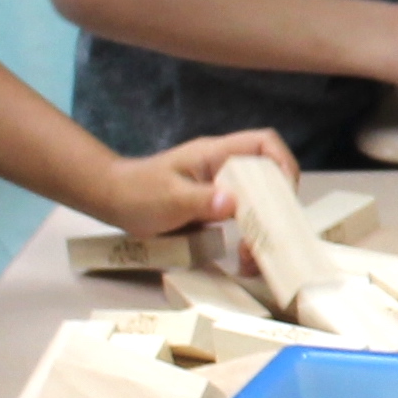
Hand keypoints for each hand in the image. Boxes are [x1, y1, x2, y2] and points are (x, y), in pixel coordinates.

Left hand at [93, 128, 292, 235]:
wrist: (112, 198)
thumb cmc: (136, 192)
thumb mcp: (168, 199)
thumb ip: (201, 200)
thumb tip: (234, 204)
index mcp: (215, 154)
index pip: (263, 143)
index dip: (283, 162)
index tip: (285, 194)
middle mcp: (223, 166)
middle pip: (268, 175)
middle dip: (277, 204)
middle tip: (273, 233)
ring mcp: (220, 185)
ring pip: (258, 199)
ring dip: (264, 224)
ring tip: (254, 254)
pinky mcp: (215, 204)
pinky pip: (243, 215)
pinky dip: (249, 234)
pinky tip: (243, 254)